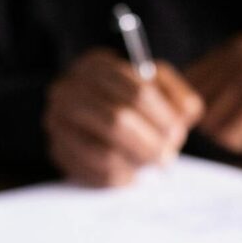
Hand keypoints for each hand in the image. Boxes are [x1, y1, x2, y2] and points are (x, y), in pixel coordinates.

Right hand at [44, 49, 203, 186]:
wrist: (89, 112)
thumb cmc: (130, 99)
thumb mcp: (156, 86)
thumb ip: (176, 96)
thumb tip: (184, 115)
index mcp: (96, 65)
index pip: (138, 92)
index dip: (163, 117)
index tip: (176, 132)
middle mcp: (68, 89)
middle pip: (118, 121)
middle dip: (150, 143)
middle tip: (167, 156)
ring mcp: (57, 121)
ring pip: (104, 152)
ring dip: (135, 162)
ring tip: (150, 164)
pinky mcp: (57, 150)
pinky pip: (92, 173)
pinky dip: (119, 177)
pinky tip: (131, 174)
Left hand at [185, 35, 241, 160]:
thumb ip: (213, 83)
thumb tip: (166, 102)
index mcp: (239, 46)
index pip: (189, 81)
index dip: (197, 106)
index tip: (224, 113)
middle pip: (197, 103)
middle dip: (215, 121)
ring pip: (211, 122)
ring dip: (230, 133)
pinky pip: (230, 136)